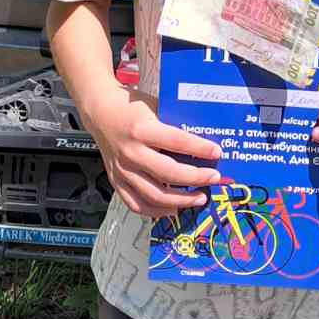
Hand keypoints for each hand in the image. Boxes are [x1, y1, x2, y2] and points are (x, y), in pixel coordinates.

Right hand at [88, 92, 221, 218]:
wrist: (100, 111)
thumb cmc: (131, 108)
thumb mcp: (155, 108)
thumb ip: (174, 125)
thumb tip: (203, 142)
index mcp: (141, 130)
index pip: (177, 141)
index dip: (200, 148)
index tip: (217, 152)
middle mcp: (131, 152)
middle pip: (169, 173)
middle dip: (196, 178)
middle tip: (213, 178)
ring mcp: (122, 170)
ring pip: (154, 195)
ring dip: (181, 200)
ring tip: (199, 198)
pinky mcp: (116, 181)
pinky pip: (136, 204)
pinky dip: (156, 211)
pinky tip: (173, 208)